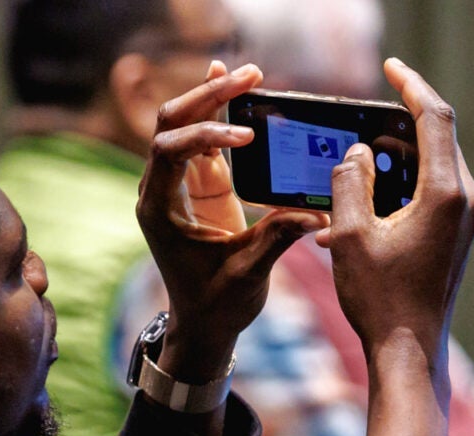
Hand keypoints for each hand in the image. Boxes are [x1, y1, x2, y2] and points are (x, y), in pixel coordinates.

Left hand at [138, 61, 328, 380]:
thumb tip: (314, 213)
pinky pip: (204, 140)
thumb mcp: (248, 274)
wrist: (205, 323)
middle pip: (172, 126)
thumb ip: (276, 239)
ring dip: (214, 98)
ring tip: (248, 74)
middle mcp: (160, 189)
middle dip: (207, 98)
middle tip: (246, 76)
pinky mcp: (201, 185)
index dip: (204, 138)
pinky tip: (234, 85)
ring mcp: (179, 184)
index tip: (247, 140)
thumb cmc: (217, 304)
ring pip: (185, 126)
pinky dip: (219, 114)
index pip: (169, 153)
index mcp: (158, 209)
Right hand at [321, 58, 473, 377]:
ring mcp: (465, 217)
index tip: (391, 67)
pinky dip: (402, 181)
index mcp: (445, 193)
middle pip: (436, 138)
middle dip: (396, 123)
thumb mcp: (351, 234)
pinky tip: (368, 197)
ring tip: (356, 164)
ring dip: (395, 156)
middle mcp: (465, 199)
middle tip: (359, 120)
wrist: (409, 348)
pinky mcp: (458, 232)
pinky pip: (433, 188)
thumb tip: (358, 153)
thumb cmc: (380, 297)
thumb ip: (350, 182)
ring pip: (433, 164)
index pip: (434, 119)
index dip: (411, 87)